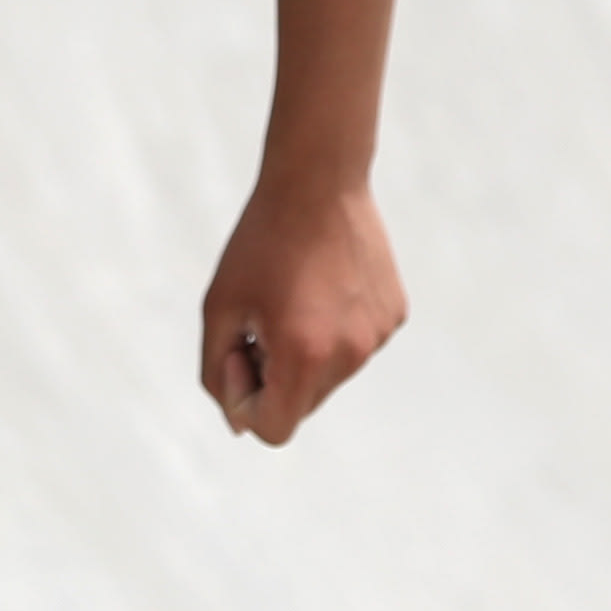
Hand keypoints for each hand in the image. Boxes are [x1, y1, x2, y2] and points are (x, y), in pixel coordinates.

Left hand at [196, 170, 404, 445]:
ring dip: (304, 354)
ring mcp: (377, 336)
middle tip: (260, 320)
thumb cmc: (259, 243)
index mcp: (304, 356)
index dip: (244, 400)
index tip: (238, 350)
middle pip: (301, 405)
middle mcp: (350, 354)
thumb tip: (242, 424)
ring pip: (328, 377)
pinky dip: (333, 330)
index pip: (273, 429)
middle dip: (273, 377)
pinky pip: (354, 346)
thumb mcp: (218, 308)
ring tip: (294, 296)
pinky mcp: (393, 315)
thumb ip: (217, 374)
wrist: (318, 181)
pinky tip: (322, 283)